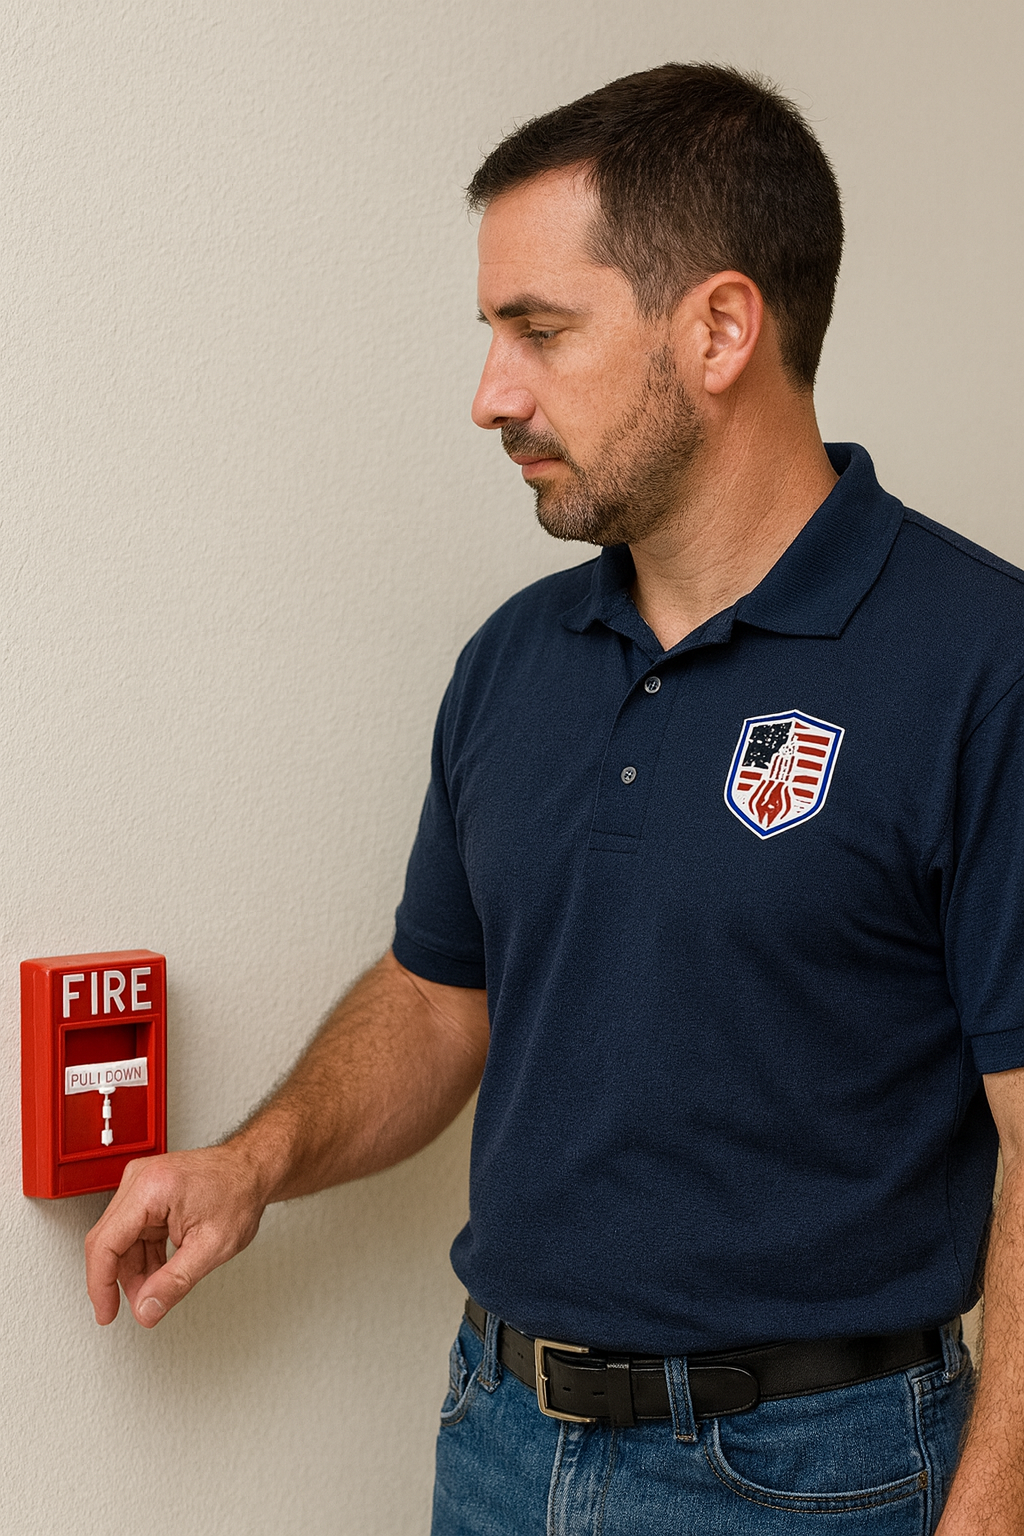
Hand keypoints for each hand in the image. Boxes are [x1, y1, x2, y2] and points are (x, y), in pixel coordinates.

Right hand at [85, 1144, 266, 1326]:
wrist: (253, 1170)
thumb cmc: (239, 1193)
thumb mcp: (212, 1247)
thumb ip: (175, 1283)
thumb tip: (146, 1309)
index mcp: (151, 1189)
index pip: (105, 1243)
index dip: (100, 1285)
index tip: (106, 1312)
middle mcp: (139, 1180)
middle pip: (109, 1242)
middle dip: (122, 1280)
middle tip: (142, 1306)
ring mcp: (141, 1183)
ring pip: (120, 1239)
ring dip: (135, 1270)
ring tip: (157, 1290)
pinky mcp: (147, 1191)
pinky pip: (133, 1231)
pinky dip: (144, 1255)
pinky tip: (160, 1271)